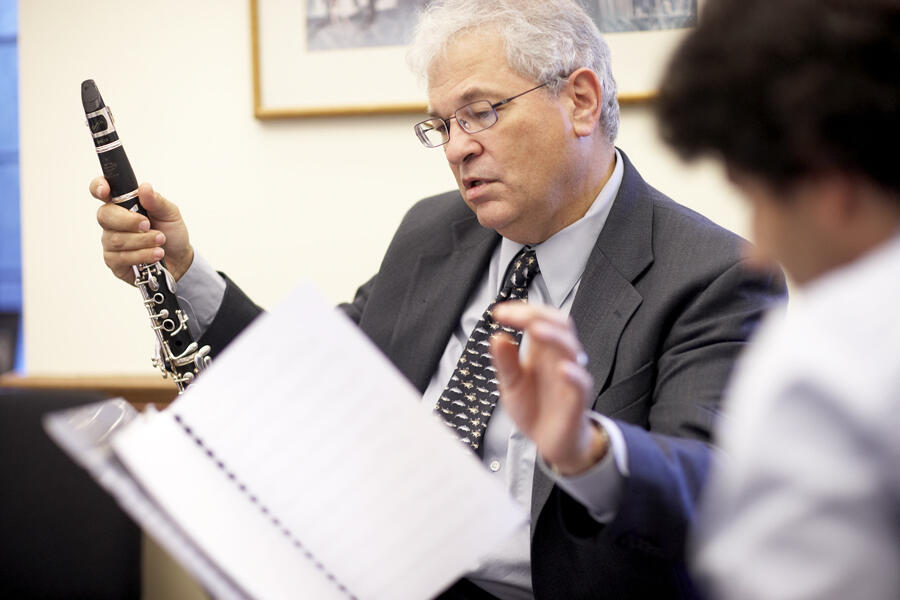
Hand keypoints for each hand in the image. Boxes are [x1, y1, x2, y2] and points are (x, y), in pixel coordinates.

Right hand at [91, 178, 193, 283]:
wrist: (179, 259)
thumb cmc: (171, 233)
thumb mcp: (170, 213)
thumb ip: (157, 201)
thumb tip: (144, 188)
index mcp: (123, 204)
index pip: (101, 190)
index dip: (98, 187)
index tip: (105, 191)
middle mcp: (113, 222)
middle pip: (105, 216)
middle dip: (129, 221)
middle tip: (148, 225)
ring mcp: (111, 242)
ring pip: (116, 239)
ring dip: (143, 240)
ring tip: (160, 240)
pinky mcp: (114, 261)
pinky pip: (121, 257)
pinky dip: (143, 255)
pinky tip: (155, 254)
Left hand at [491, 302, 607, 475]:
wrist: (551, 443)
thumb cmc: (535, 409)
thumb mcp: (511, 384)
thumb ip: (505, 362)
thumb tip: (497, 336)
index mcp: (542, 351)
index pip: (539, 319)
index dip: (521, 311)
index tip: (499, 313)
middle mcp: (558, 359)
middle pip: (560, 324)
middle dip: (538, 314)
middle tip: (513, 315)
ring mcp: (570, 377)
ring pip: (571, 348)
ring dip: (554, 336)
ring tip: (535, 330)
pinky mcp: (577, 400)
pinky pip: (581, 383)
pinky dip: (574, 374)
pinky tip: (563, 369)